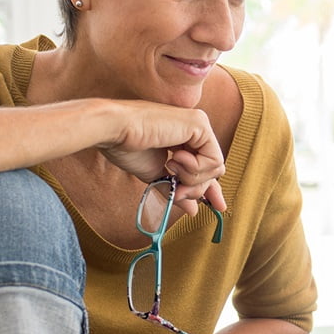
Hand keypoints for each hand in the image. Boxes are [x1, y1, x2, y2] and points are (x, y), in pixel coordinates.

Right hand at [97, 100, 226, 213]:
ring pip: (216, 167)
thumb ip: (176, 188)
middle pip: (213, 170)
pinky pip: (214, 159)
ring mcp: (199, 124)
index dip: (211, 187)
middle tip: (177, 192)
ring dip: (192, 178)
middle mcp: (195, 129)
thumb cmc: (127, 148)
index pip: (206, 165)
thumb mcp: (157, 175)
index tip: (217, 206)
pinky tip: (175, 159)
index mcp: (184, 138)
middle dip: (196, 188)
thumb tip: (193, 209)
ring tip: (170, 167)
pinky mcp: (200, 124)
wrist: (115, 131)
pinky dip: (195, 168)